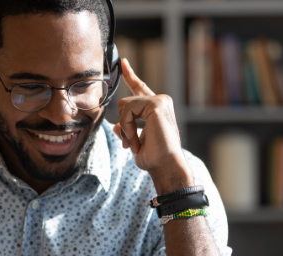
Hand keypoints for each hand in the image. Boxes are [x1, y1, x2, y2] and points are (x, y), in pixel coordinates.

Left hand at [112, 58, 192, 193]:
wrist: (165, 166)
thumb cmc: (154, 158)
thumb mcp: (135, 144)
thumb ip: (126, 131)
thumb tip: (116, 126)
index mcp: (155, 109)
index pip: (140, 88)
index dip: (130, 76)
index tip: (123, 62)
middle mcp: (160, 101)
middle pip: (125, 102)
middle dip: (123, 125)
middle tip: (130, 145)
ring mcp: (160, 100)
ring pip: (125, 106)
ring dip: (125, 128)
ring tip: (134, 143)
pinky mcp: (157, 103)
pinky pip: (128, 110)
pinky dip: (127, 127)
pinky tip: (136, 139)